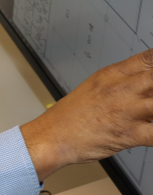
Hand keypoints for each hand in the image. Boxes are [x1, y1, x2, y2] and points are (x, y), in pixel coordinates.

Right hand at [22, 48, 152, 179]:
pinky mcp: (130, 134)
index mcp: (114, 75)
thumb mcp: (96, 85)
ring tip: (150, 113)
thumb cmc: (72, 115)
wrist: (52, 137)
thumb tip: (148, 82)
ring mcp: (127, 111)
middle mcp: (123, 89)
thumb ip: (126, 81)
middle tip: (150, 96)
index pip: (150, 58)